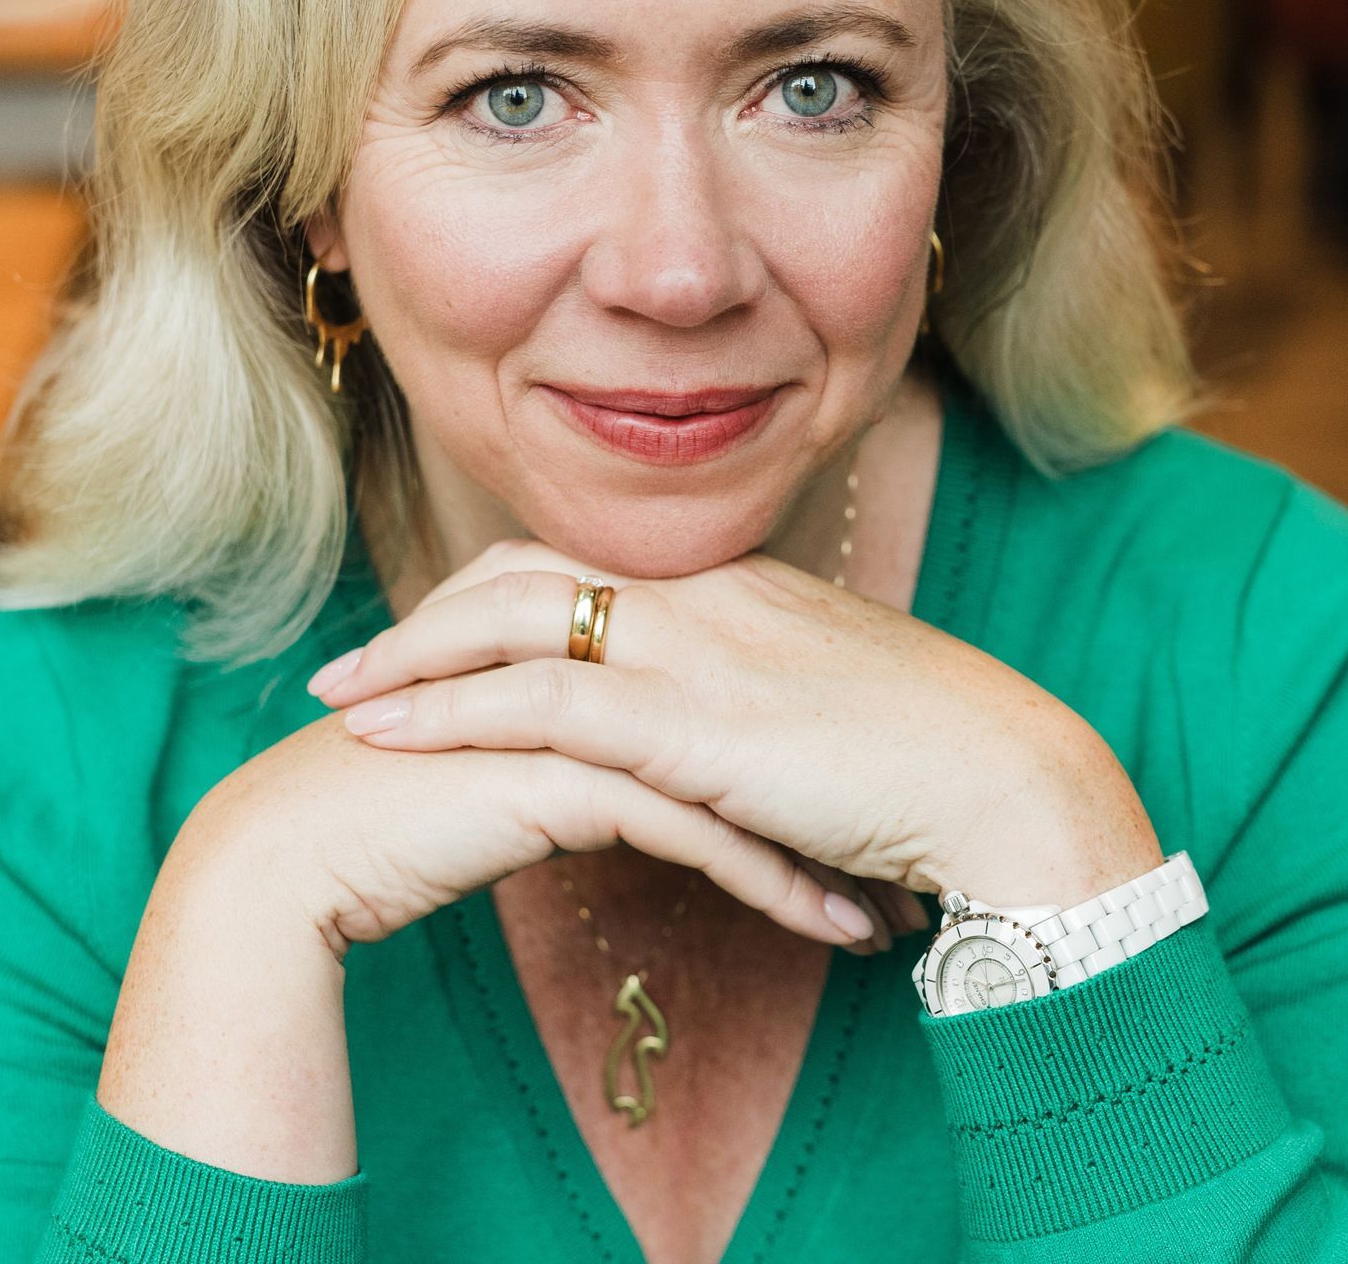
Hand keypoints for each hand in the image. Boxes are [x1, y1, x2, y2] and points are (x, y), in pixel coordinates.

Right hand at [194, 708, 881, 955]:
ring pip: (744, 772)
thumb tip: (654, 772)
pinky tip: (834, 931)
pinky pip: (707, 834)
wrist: (296, 850)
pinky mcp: (574, 772)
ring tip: (890, 907)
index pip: (727, 685)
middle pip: (754, 718)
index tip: (862, 801)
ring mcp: (590, 707)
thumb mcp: (516, 764)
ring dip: (826, 844)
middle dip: (834, 788)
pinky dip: (780, 886)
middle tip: (903, 842)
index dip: (801, 746)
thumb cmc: (398, 810)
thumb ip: (587, 740)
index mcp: (590, 640)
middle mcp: (598, 660)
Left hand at [309, 539, 1163, 908]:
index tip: (434, 636)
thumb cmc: (938, 761)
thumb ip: (764, 707)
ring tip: (338, 701)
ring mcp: (693, 647)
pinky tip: (390, 743)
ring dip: (411, 662)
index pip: (584, 569)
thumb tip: (724, 745)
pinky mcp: (689, 719)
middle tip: (357, 664)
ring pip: (510, 624)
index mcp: (737, 586)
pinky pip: (535, 702)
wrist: (1009, 779)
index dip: (494, 597)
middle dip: (429, 616)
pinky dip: (448, 715)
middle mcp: (703, 594)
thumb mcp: (836, 711)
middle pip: (525, 574)